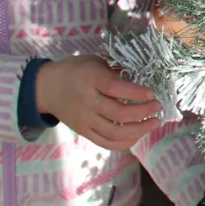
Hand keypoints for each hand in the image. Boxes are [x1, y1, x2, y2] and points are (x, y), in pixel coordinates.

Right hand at [36, 54, 162, 149]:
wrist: (46, 88)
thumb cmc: (75, 71)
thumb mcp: (94, 62)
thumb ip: (115, 71)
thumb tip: (142, 81)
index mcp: (90, 79)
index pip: (115, 88)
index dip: (136, 92)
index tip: (152, 93)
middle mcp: (87, 102)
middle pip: (119, 113)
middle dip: (143, 112)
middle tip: (158, 107)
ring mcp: (85, 120)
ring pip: (115, 132)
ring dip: (139, 130)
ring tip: (154, 122)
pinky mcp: (83, 132)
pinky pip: (106, 142)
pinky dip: (125, 142)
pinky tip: (138, 134)